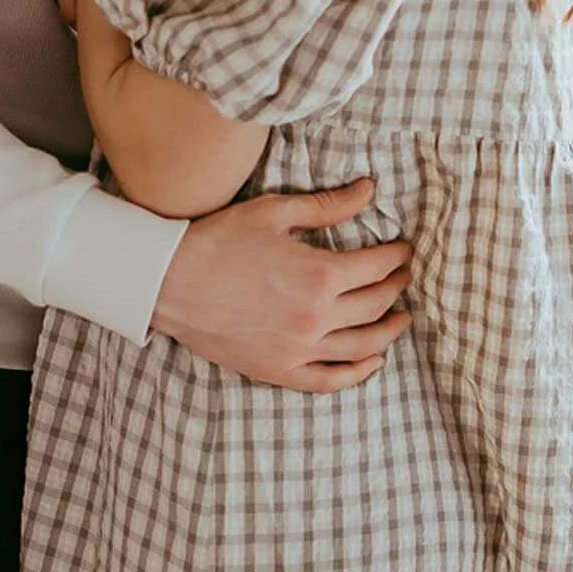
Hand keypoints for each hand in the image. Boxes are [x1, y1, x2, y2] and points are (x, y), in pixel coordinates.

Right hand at [152, 178, 412, 391]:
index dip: (396, 256)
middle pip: (376, 305)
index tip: (403, 249)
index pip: (377, 267)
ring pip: (362, 346)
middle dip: (396, 287)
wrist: (168, 282)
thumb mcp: (275, 211)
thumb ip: (328, 205)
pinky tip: (372, 361)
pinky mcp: (278, 370)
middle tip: (403, 277)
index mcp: (319, 275)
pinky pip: (329, 380)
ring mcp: (298, 349)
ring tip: (401, 317)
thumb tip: (369, 190)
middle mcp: (316, 317)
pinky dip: (357, 373)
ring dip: (389, 330)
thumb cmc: (219, 240)